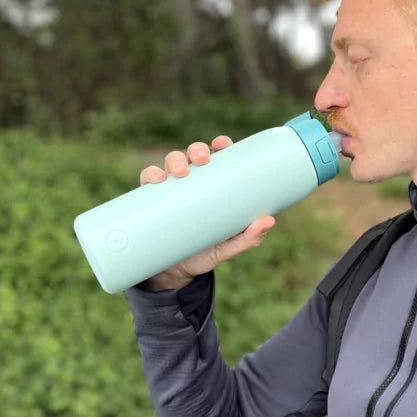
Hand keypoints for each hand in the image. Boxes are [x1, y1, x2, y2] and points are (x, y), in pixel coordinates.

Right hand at [139, 136, 275, 290]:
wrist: (177, 273)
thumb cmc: (208, 251)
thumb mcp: (229, 246)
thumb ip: (249, 237)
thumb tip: (269, 221)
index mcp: (214, 184)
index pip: (219, 156)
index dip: (220, 144)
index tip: (222, 144)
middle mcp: (193, 181)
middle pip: (194, 154)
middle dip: (197, 150)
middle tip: (202, 161)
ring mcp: (172, 188)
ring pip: (171, 162)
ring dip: (175, 160)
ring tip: (180, 173)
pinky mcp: (151, 200)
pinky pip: (148, 180)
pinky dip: (150, 175)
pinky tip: (155, 179)